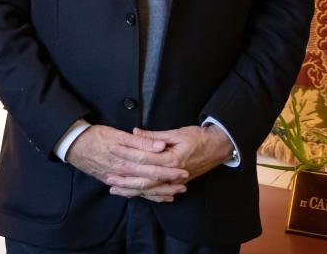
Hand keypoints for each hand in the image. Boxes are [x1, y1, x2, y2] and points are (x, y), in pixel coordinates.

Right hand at [66, 125, 187, 201]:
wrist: (74, 145)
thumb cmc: (96, 136)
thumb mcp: (118, 134)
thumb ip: (140, 141)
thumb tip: (159, 145)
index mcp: (127, 160)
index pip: (153, 167)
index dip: (168, 169)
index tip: (183, 169)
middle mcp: (123, 173)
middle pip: (150, 181)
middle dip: (168, 183)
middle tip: (183, 183)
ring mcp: (118, 179)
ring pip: (143, 190)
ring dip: (159, 192)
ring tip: (174, 193)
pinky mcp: (113, 181)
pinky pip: (132, 192)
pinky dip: (145, 196)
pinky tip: (155, 197)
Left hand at [106, 125, 232, 200]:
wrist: (218, 147)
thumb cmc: (198, 137)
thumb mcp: (176, 132)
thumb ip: (154, 136)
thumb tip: (134, 133)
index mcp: (172, 159)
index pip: (144, 158)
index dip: (127, 154)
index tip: (113, 149)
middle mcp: (173, 174)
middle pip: (144, 178)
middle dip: (124, 178)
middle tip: (108, 175)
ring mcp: (175, 182)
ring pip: (149, 190)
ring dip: (131, 190)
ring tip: (115, 189)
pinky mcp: (176, 184)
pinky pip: (158, 193)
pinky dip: (144, 195)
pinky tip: (133, 195)